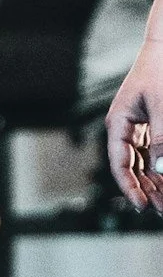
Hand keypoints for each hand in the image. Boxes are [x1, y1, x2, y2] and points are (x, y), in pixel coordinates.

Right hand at [107, 37, 162, 217]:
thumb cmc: (161, 66)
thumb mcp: (162, 104)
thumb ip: (162, 139)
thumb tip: (162, 171)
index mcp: (118, 123)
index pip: (120, 164)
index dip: (130, 188)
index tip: (143, 206)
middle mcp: (125, 127)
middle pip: (132, 167)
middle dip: (147, 189)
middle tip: (161, 209)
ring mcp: (138, 124)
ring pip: (144, 161)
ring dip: (155, 180)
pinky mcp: (152, 120)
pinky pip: (154, 148)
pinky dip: (160, 163)